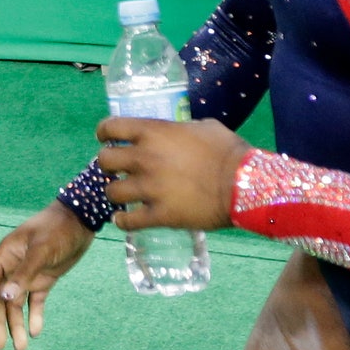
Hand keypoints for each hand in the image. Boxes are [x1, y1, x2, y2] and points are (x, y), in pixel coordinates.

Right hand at [0, 203, 94, 349]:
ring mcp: (29, 274)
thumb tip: (5, 298)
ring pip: (17, 304)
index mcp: (6, 255)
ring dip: (17, 325)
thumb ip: (24, 274)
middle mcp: (13, 267)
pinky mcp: (44, 279)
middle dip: (0, 323)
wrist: (82, 219)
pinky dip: (35, 315)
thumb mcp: (42, 250)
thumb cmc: (58, 229)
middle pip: (1, 300)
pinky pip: (35, 301)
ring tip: (21, 349)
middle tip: (0, 347)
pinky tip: (36, 332)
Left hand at [95, 117, 253, 232]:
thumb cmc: (229, 151)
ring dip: (115, 193)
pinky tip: (125, 220)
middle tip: (118, 170)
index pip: (110, 127)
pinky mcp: (159, 215)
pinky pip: (127, 222)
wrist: (245, 185)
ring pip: (111, 192)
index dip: (104, 133)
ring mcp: (149, 188)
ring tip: (123, 196)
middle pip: (104, 160)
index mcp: (153, 132)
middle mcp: (145, 158)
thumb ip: (182, 129)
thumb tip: (179, 132)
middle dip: (107, 165)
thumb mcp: (204, 127)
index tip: (107, 139)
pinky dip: (123, 222)